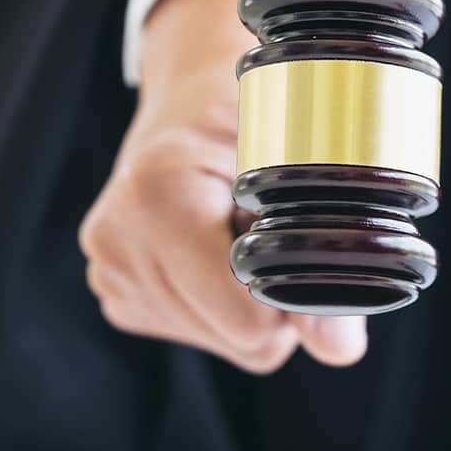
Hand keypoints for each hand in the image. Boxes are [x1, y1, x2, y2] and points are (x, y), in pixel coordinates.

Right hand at [79, 0, 366, 372]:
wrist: (191, 100)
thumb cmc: (256, 116)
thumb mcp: (301, 164)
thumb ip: (326, 255)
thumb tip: (342, 350)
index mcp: (160, 196)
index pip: (249, 321)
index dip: (293, 293)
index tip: (293, 237)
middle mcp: (117, 239)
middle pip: (240, 339)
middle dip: (273, 300)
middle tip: (269, 230)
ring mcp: (108, 270)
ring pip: (223, 343)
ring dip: (249, 300)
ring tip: (238, 233)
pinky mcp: (113, 289)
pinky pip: (199, 332)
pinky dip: (222, 302)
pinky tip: (213, 251)